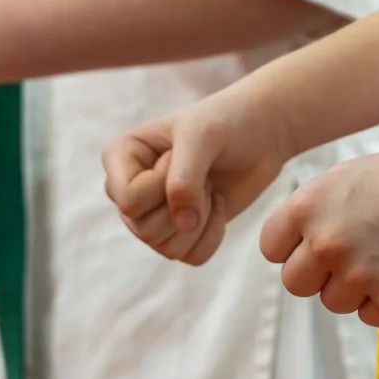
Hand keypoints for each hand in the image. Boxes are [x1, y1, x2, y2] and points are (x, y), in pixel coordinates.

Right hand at [104, 87, 293, 266]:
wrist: (258, 132)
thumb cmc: (225, 122)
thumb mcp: (202, 137)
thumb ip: (185, 179)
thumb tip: (183, 227)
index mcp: (120, 157)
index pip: (128, 200)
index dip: (161, 185)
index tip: (179, 157)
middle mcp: (129, 190)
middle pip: (145, 230)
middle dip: (186, 203)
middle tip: (202, 173)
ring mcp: (153, 215)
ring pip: (167, 248)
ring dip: (201, 220)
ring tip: (209, 187)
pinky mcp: (180, 233)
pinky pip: (192, 257)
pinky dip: (213, 235)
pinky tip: (218, 205)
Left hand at [258, 138, 378, 326]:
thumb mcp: (346, 179)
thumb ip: (312, 215)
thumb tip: (292, 254)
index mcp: (308, 206)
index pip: (272, 249)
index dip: (296, 246)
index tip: (320, 240)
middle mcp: (327, 243)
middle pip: (296, 284)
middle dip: (321, 274)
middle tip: (358, 252)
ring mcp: (360, 276)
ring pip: (335, 303)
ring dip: (357, 287)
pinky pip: (372, 316)